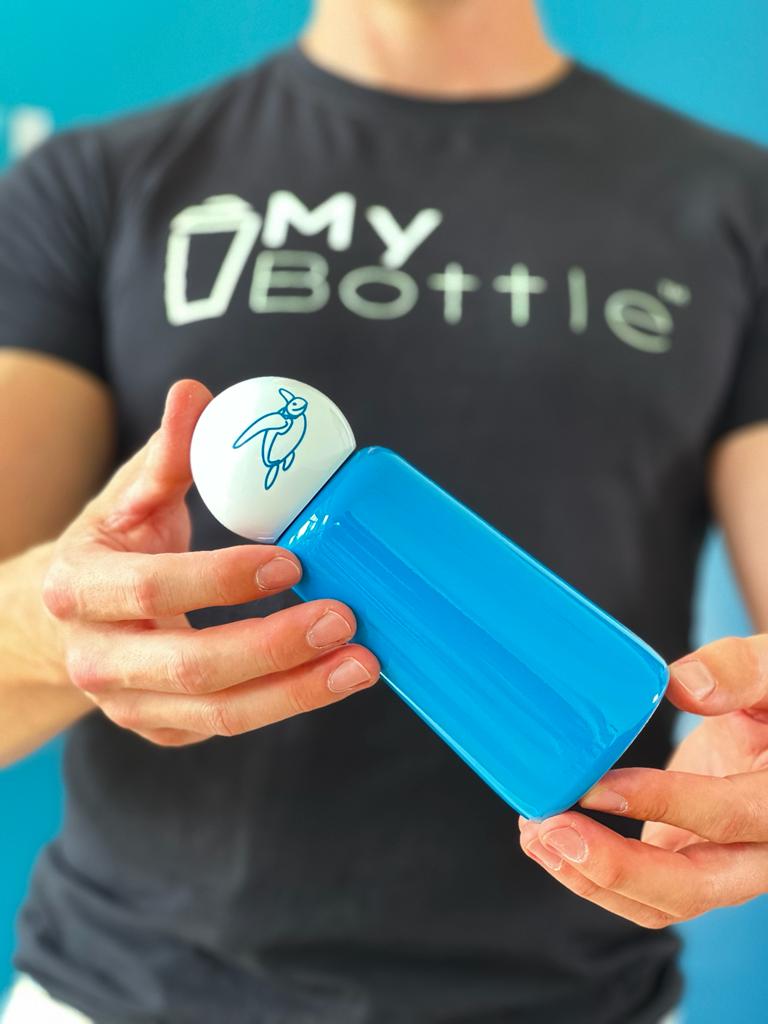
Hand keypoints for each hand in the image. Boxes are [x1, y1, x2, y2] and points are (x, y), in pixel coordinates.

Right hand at [42, 379, 379, 746]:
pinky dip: (287, 702)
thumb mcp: (127, 501)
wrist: (66, 625)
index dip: (222, 579)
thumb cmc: (109, 551)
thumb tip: (197, 394)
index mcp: (79, 591)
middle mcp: (97, 660)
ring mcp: (130, 706)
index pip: (154, 589)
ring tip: (362, 663)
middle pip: (193, 667)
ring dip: (297, 691)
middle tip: (343, 618)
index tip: (291, 561)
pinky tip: (334, 675)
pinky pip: (231, 723)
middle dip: (275, 647)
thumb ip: (167, 456)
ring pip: (220, 713)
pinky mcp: (165, 729)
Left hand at [518, 635, 767, 927]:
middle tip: (551, 830)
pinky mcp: (690, 860)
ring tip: (536, 834)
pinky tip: (549, 839)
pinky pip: (646, 889)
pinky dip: (595, 875)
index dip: (662, 803)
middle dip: (614, 868)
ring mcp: (724, 864)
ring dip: (592, 878)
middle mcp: (762, 848)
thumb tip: (683, 684)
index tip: (596, 788)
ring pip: (664, 902)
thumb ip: (739, 671)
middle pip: (694, 886)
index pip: (729, 815)